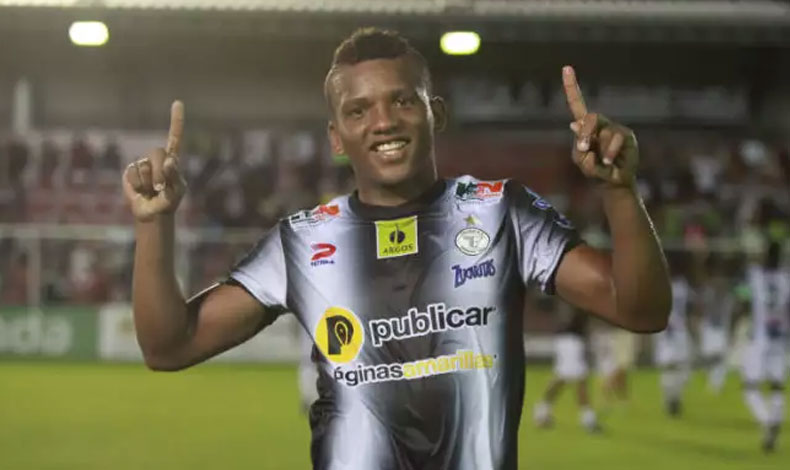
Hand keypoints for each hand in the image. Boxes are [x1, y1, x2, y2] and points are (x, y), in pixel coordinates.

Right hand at [122, 101, 186, 221]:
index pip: (175, 137)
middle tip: (161, 187)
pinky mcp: (131, 172)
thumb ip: (174, 176)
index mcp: (173, 160)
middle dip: (160, 171)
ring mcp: (143, 164)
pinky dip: (137, 186)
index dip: (176, 121)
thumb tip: (170, 160)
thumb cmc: (168, 202)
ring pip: (144, 166)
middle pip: (156, 152)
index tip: (177, 102)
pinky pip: (132, 174)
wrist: (152, 213)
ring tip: (151, 190)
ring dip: (148, 182)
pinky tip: (141, 191)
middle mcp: (158, 158)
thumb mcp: (176, 192)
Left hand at [563, 66, 637, 188]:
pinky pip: (615, 140)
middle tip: (583, 148)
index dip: (572, 87)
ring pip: (603, 133)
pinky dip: (609, 153)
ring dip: (600, 150)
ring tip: (603, 162)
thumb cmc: (595, 169)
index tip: (566, 68)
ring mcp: (614, 128)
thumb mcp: (581, 160)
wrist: (613, 182)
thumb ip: (578, 145)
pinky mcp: (627, 135)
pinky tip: (609, 162)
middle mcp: (600, 124)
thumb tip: (575, 125)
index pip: (577, 104)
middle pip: (590, 118)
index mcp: (585, 127)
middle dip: (585, 133)